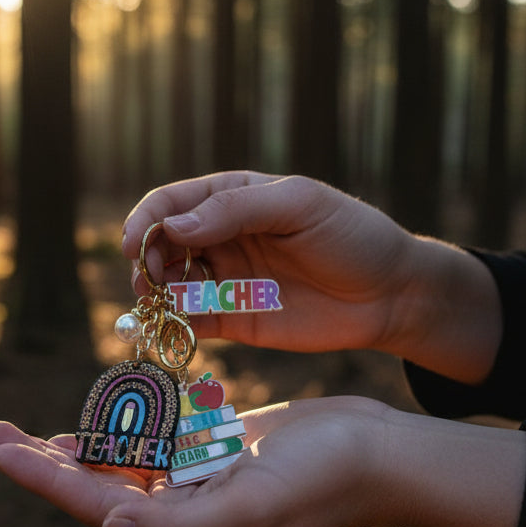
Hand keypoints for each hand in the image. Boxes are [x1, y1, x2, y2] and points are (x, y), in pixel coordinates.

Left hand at [0, 398, 385, 526]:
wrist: (377, 453)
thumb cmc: (324, 479)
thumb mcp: (255, 503)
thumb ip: (182, 525)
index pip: (96, 503)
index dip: (42, 477)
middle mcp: (184, 512)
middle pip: (94, 486)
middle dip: (39, 462)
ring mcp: (199, 483)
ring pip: (118, 466)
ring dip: (71, 448)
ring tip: (21, 434)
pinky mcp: (215, 454)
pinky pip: (154, 446)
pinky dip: (120, 432)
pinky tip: (94, 421)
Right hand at [122, 171, 501, 381]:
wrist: (390, 294)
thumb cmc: (351, 236)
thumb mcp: (299, 206)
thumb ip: (237, 209)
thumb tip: (174, 226)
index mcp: (233, 196)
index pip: (173, 202)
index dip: (146, 219)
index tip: (135, 243)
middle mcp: (221, 235)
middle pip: (162, 244)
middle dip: (146, 260)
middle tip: (150, 280)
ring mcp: (226, 278)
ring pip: (169, 283)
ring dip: (153, 293)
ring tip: (157, 305)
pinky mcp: (235, 318)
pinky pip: (191, 322)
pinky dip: (173, 326)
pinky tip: (172, 330)